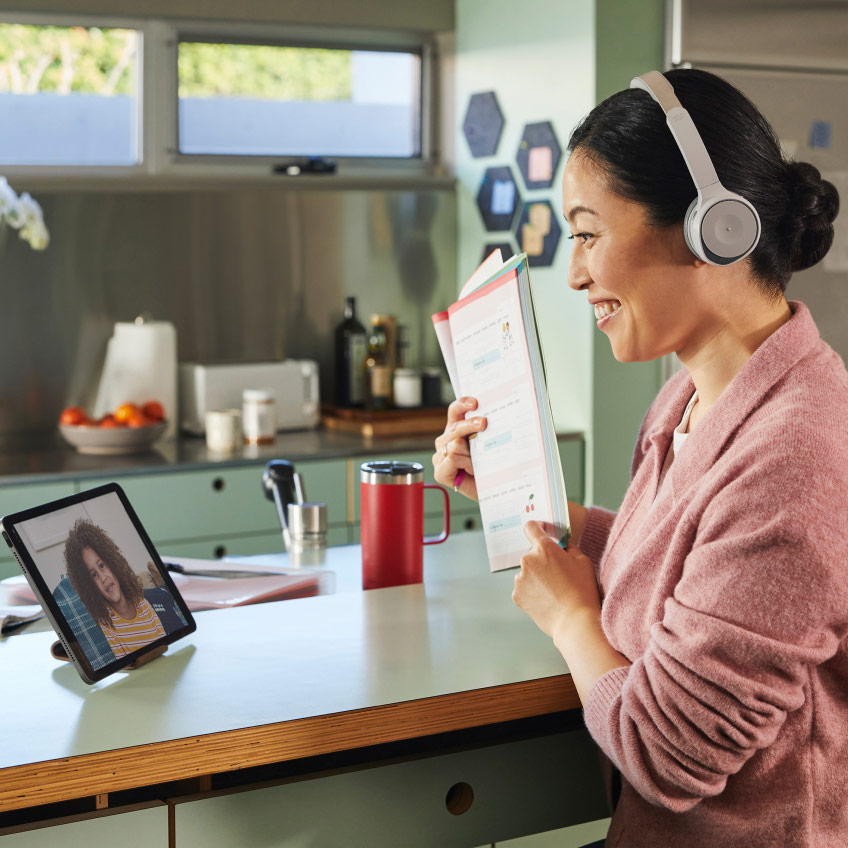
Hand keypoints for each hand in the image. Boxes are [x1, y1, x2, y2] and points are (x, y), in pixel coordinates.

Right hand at [432, 397, 486, 499]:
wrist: (493, 491)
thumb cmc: (491, 468)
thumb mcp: (488, 444)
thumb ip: (482, 431)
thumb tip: (487, 418)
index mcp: (456, 430)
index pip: (454, 411)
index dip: (462, 405)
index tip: (475, 403)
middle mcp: (445, 441)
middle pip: (455, 427)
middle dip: (470, 425)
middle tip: (484, 424)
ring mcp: (440, 456)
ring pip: (454, 443)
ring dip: (471, 454)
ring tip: (478, 464)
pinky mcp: (440, 472)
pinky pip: (452, 458)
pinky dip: (465, 464)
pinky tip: (471, 471)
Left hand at [512, 520, 600, 640]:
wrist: (575, 621)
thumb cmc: (583, 590)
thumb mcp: (582, 561)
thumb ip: (568, 547)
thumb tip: (560, 544)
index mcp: (544, 548)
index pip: (531, 527)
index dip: (536, 528)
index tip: (540, 532)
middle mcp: (528, 560)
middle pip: (531, 553)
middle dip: (541, 559)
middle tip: (557, 574)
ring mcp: (520, 578)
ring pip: (527, 572)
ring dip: (536, 576)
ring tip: (553, 591)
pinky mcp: (517, 595)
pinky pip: (523, 587)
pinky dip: (531, 591)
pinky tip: (546, 599)